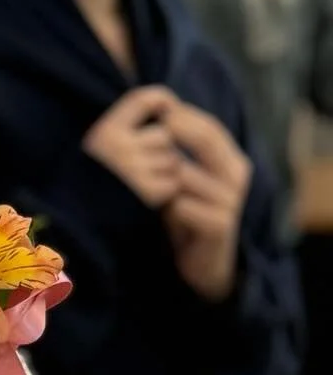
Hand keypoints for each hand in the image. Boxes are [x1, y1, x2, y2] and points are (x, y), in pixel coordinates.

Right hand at [83, 85, 181, 207]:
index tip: (168, 111)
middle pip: (165, 135)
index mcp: (104, 132)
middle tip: (143, 166)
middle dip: (161, 149)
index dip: (164, 102)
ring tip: (142, 184)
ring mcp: (133, 171)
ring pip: (173, 160)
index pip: (146, 99)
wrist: (79, 226)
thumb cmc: (93, 184)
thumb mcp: (100, 147)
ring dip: (165, 172)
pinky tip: (147, 199)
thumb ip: (128, 124)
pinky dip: (165, 193)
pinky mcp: (147, 194)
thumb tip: (171, 108)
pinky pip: (173, 184)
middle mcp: (118, 148)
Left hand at [161, 101, 251, 302]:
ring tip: (139, 185)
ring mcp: (230, 202)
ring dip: (160, 178)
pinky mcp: (220, 226)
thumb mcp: (180, 180)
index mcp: (229, 161)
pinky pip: (185, 206)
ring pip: (187, 175)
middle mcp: (235, 177)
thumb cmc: (184, 218)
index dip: (184, 116)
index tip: (158, 108)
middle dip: (178, 131)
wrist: (201, 267)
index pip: (209, 128)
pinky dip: (166, 207)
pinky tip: (156, 212)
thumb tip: (157, 108)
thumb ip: (174, 150)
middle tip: (151, 128)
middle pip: (208, 141)